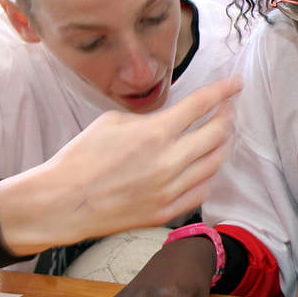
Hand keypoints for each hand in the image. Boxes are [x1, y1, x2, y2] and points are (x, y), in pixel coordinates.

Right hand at [0, 76, 240, 254]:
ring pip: (214, 164)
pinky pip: (201, 192)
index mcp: (155, 133)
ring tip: (221, 135)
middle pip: (217, 134)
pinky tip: (207, 166)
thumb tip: (174, 120)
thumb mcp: (113, 122)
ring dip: (222, 146)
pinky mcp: (165, 212)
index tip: (236, 84)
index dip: (223, 91)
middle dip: (227, 116)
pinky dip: (208, 175)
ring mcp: (170, 190)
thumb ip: (151, 119)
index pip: (201, 104)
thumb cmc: (82, 157)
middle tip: (227, 109)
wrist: (62, 202)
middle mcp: (169, 162)